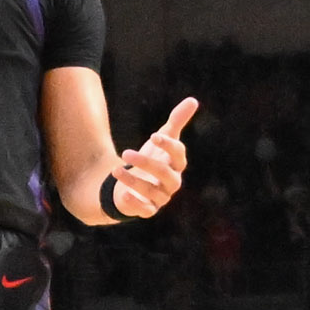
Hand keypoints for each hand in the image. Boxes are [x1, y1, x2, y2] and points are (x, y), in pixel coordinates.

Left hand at [104, 100, 199, 223]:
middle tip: (127, 152)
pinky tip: (123, 194)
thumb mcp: (163, 138)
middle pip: (166, 174)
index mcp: (177, 164)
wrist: (137, 182)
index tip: (152, 136)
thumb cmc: (155, 157)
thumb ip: (177, 121)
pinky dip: (135, 203)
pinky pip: (145, 210)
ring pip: (152, 191)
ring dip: (133, 180)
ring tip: (116, 169)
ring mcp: (161, 197)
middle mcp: (172, 182)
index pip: (179, 155)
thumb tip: (193, 100)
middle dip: (147, 163)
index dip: (168, 145)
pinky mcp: (149, 209)